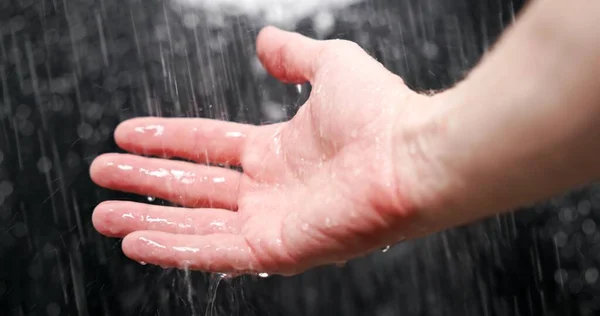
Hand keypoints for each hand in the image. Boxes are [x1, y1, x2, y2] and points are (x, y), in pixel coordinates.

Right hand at [90, 26, 437, 274]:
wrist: (415, 154)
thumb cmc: (384, 113)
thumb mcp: (331, 67)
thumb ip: (294, 56)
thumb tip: (265, 42)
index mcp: (278, 152)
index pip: (209, 147)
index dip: (168, 139)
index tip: (128, 133)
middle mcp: (271, 189)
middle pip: (194, 187)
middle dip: (146, 181)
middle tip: (103, 176)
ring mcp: (272, 222)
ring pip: (196, 224)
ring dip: (148, 221)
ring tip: (104, 216)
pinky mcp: (278, 250)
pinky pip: (216, 253)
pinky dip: (175, 249)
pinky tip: (137, 242)